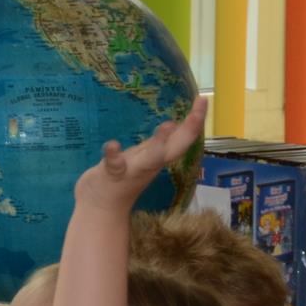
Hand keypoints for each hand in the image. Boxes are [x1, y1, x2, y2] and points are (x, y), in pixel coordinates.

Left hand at [77, 97, 207, 207]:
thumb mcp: (143, 158)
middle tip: (201, 106)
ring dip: (159, 145)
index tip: (203, 99)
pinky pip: (114, 165)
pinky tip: (112, 144)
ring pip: (151, 159)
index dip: (194, 120)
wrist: (103, 206)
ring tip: (167, 126)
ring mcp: (133, 170)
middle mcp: (151, 164)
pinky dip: (114, 155)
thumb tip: (174, 124)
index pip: (182, 138)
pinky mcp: (111, 175)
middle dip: (189, 129)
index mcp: (158, 157)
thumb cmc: (122, 179)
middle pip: (176, 147)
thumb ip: (158, 144)